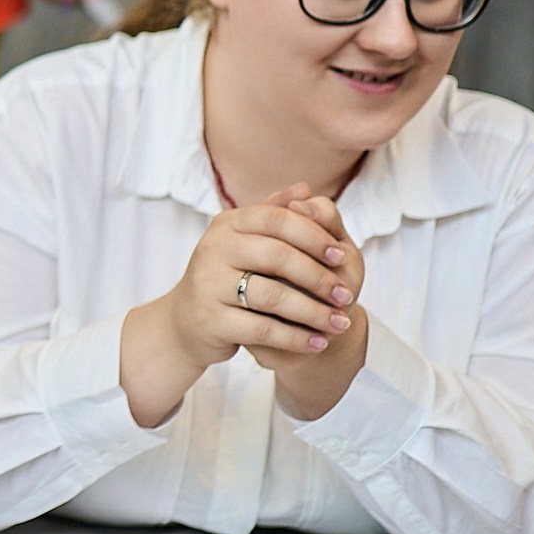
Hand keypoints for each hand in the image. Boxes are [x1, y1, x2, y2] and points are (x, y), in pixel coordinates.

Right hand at [122, 183, 356, 427]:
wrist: (188, 322)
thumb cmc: (229, 276)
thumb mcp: (248, 240)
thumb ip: (276, 214)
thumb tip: (306, 190)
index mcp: (228, 224)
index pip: (277, 219)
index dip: (313, 235)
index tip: (340, 255)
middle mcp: (213, 249)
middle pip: (277, 256)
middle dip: (318, 277)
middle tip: (346, 295)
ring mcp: (208, 285)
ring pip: (273, 296)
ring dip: (314, 312)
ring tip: (340, 323)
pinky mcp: (210, 320)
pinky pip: (263, 329)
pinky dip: (296, 338)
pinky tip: (318, 343)